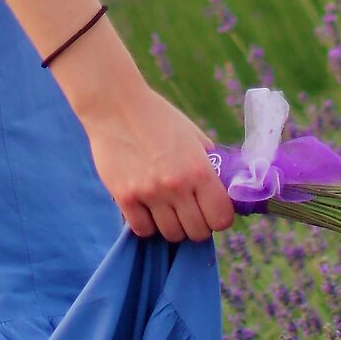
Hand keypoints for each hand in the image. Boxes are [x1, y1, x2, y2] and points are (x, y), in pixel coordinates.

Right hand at [83, 80, 237, 242]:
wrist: (115, 104)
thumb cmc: (157, 117)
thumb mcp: (193, 135)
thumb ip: (210, 164)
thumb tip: (225, 191)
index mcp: (199, 169)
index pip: (222, 219)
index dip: (218, 217)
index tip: (210, 209)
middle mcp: (177, 185)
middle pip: (197, 232)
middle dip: (195, 224)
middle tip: (186, 209)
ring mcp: (149, 193)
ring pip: (171, 234)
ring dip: (171, 224)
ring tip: (164, 206)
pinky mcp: (125, 197)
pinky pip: (142, 229)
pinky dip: (146, 223)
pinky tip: (145, 206)